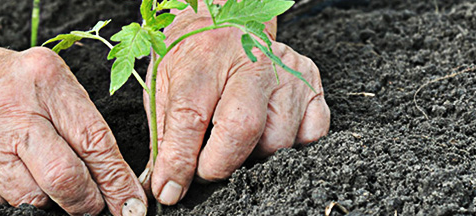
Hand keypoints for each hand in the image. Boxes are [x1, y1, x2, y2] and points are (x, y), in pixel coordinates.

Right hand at [0, 44, 146, 215]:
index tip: (131, 204)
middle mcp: (10, 109)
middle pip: (63, 177)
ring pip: (32, 199)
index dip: (117, 180)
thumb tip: (118, 186)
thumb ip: (84, 127)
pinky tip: (18, 178)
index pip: (93, 141)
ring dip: (51, 202)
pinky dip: (20, 199)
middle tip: (94, 205)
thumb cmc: (9, 84)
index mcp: (44, 79)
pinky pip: (1, 203)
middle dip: (86, 201)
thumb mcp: (52, 85)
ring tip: (48, 183)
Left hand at [139, 8, 330, 204]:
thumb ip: (165, 136)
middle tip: (205, 168)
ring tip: (235, 140)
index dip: (179, 161)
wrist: (224, 22)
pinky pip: (311, 135)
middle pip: (243, 128)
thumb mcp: (164, 87)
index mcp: (205, 57)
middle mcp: (252, 61)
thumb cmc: (193, 57)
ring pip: (278, 140)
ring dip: (253, 155)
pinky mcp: (311, 83)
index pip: (191, 117)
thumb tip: (167, 184)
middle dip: (220, 163)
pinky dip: (289, 145)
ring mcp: (287, 72)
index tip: (170, 188)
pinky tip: (267, 132)